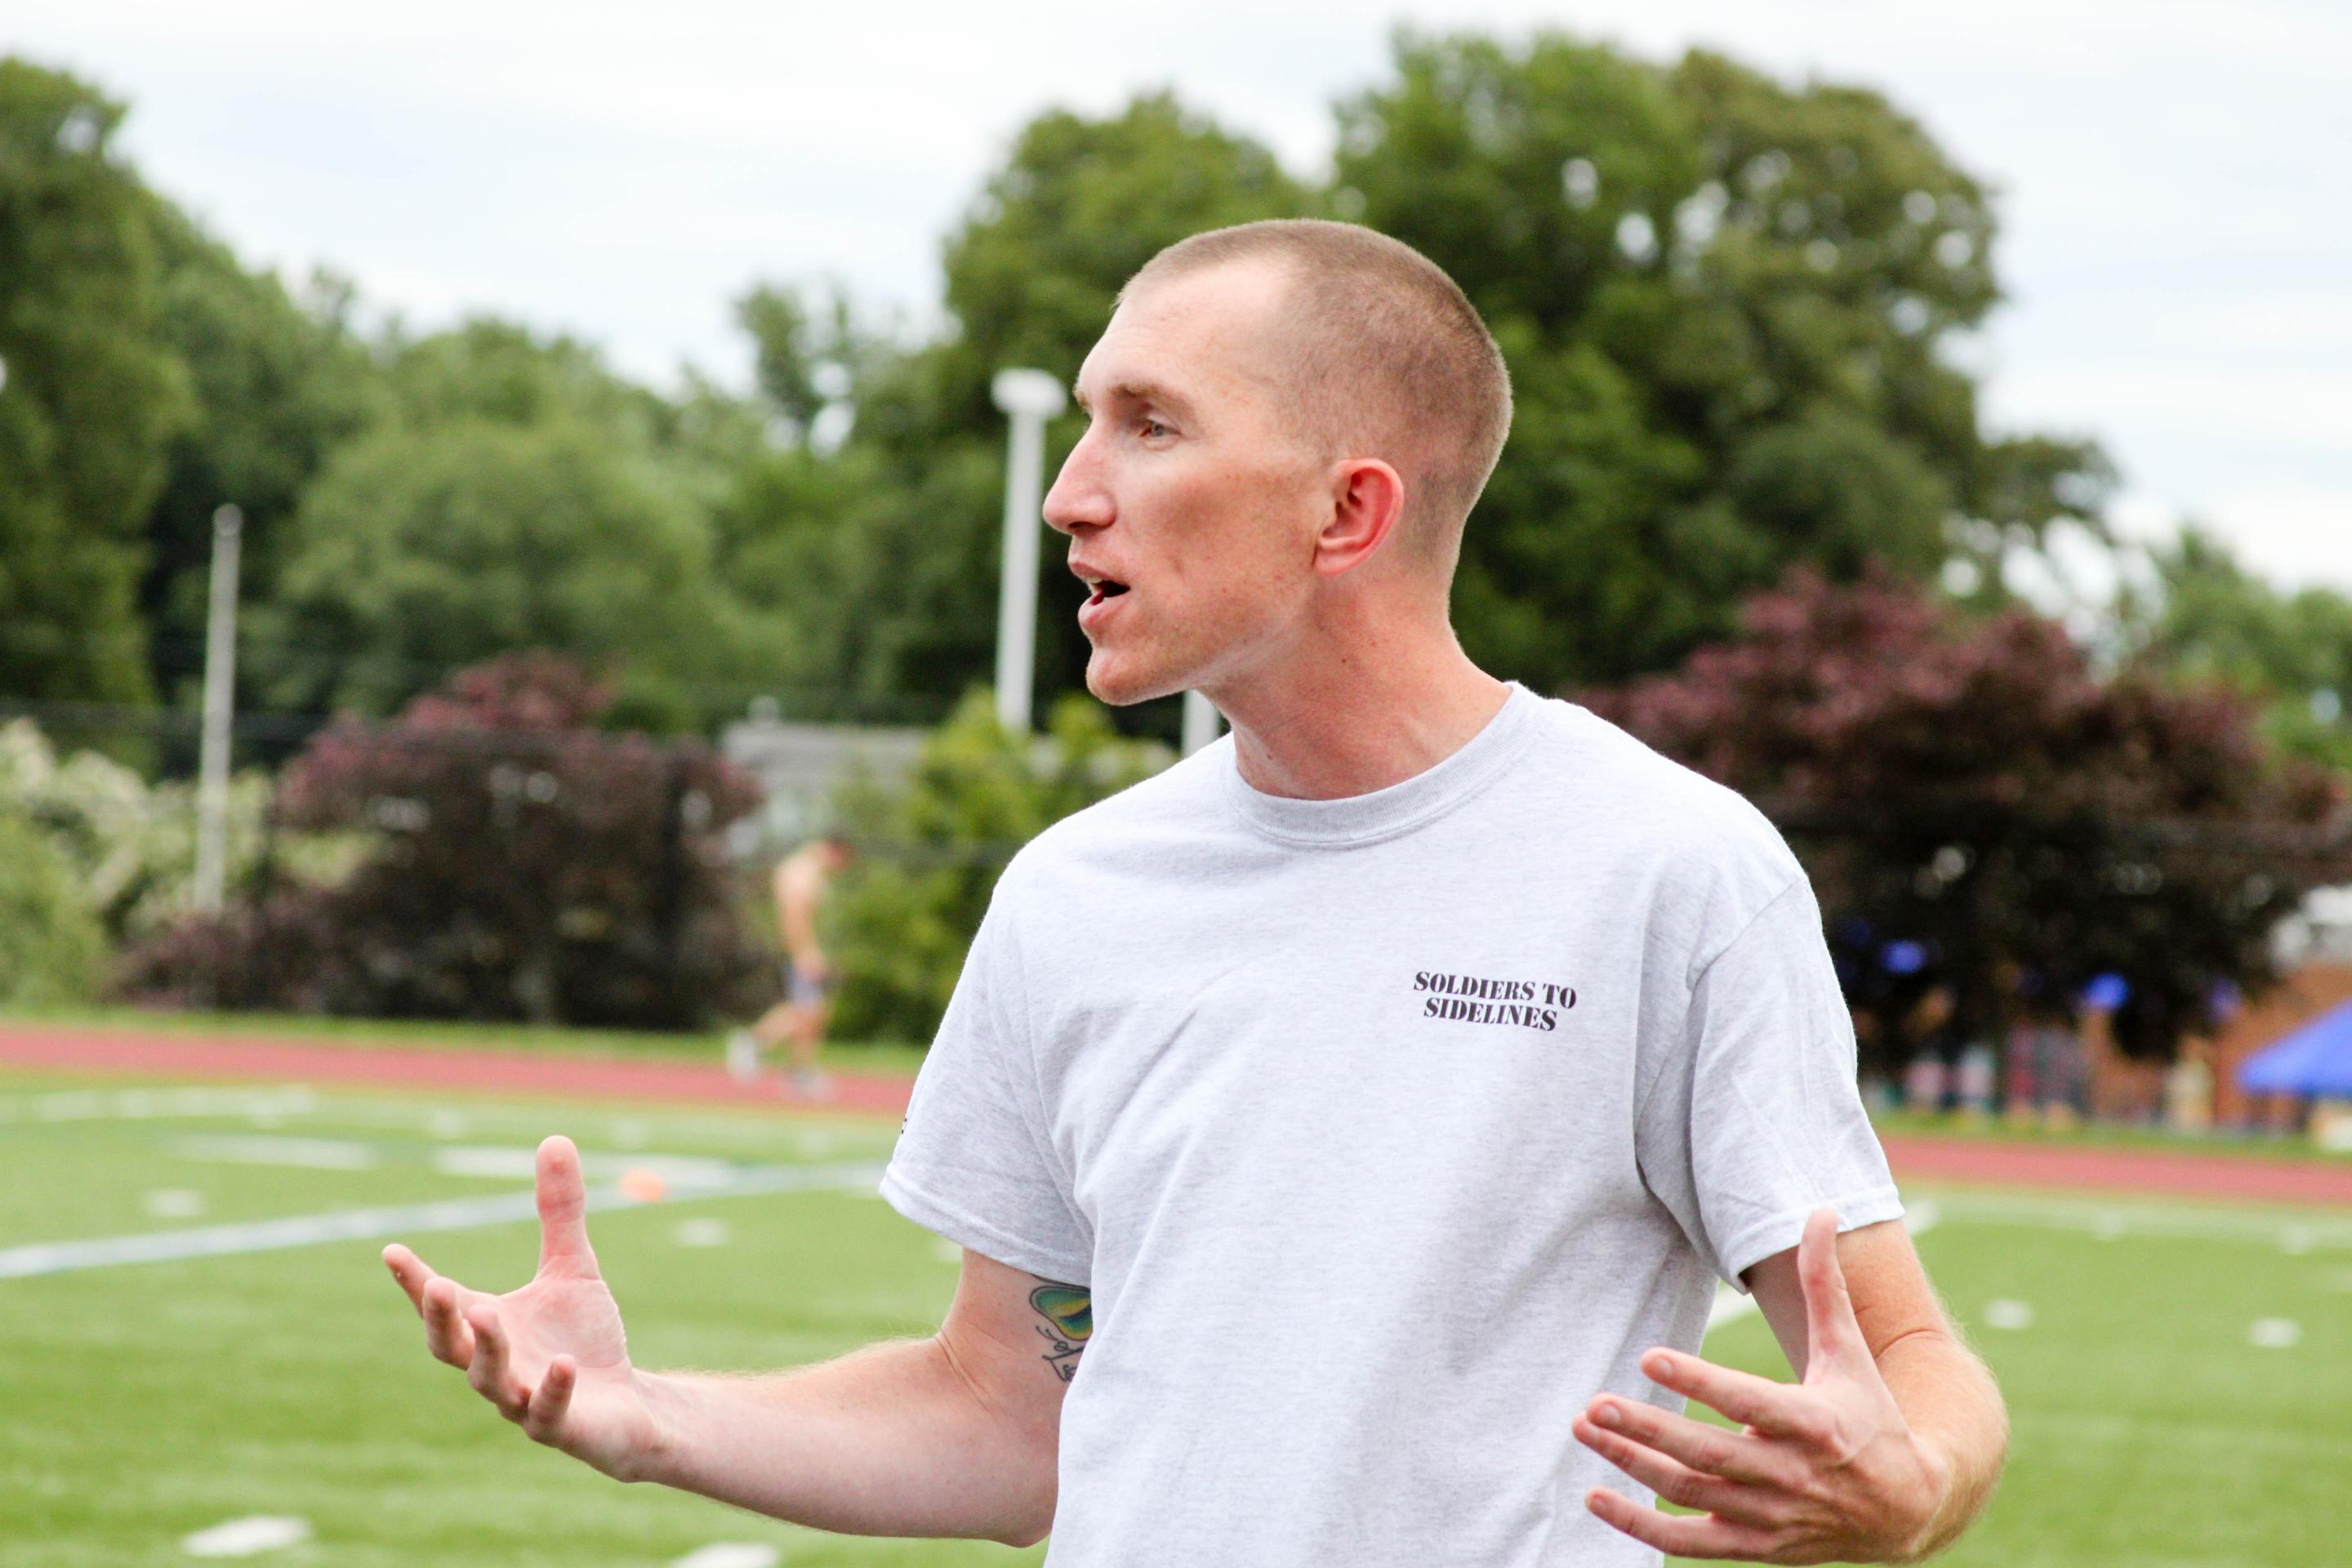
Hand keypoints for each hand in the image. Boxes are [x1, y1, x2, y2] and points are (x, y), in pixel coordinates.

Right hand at [384, 1135, 662, 1479]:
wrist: (624, 1405)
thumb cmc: (583, 1338)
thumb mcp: (573, 1267)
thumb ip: (559, 1212)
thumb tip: (555, 1138)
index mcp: (488, 1326)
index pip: (443, 1303)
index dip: (414, 1282)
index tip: (392, 1249)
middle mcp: (494, 1365)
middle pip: (450, 1346)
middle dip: (439, 1317)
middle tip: (438, 1285)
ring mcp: (521, 1399)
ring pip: (490, 1380)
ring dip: (487, 1349)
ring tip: (487, 1313)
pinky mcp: (559, 1425)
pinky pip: (547, 1411)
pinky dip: (552, 1387)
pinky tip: (563, 1363)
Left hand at [1573, 1209, 1950, 1562]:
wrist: (1909, 1509)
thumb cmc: (1869, 1416)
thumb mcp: (1849, 1352)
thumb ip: (1824, 1284)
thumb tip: (1819, 1211)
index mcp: (1814, 1423)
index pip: (1748, 1401)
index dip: (1699, 1382)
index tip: (1649, 1357)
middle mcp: (1789, 1474)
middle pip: (1708, 1452)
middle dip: (1647, 1429)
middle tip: (1594, 1404)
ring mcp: (1769, 1516)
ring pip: (1690, 1492)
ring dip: (1632, 1464)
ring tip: (1583, 1429)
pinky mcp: (1753, 1546)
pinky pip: (1688, 1542)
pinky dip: (1641, 1527)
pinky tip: (1595, 1497)